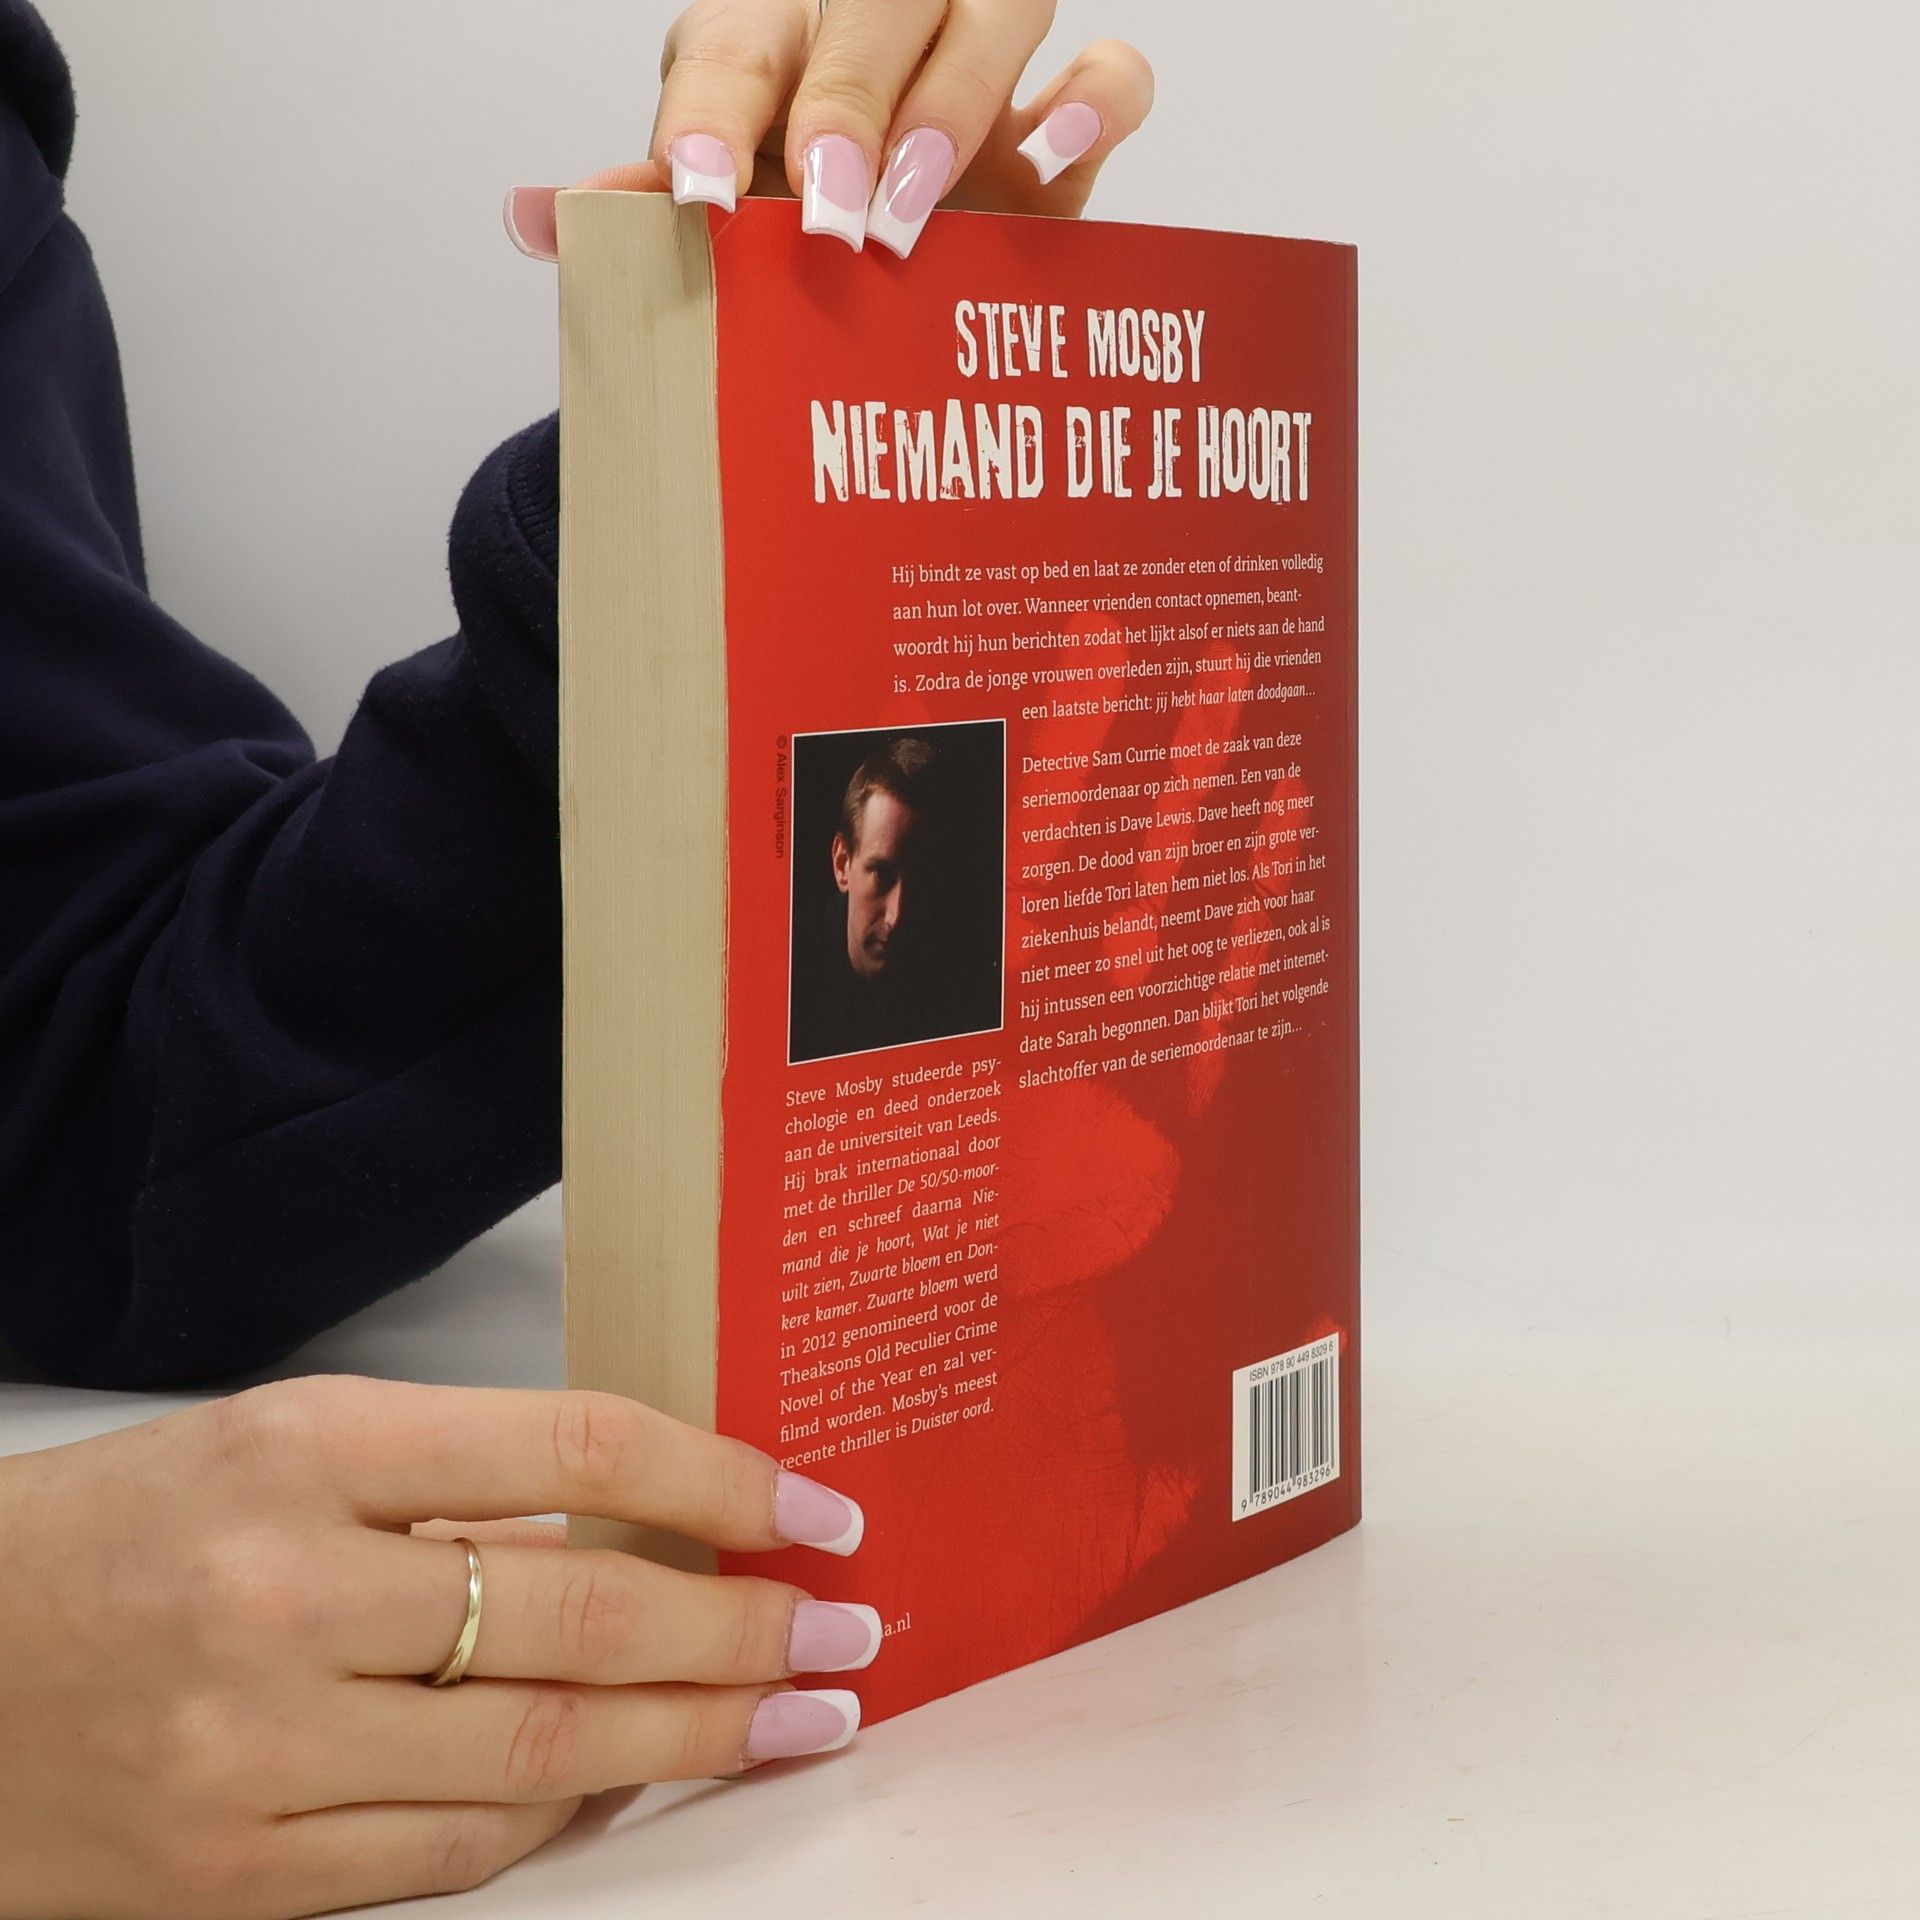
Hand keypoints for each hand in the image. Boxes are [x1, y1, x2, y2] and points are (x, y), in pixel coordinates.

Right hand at [0, 1375, 876, 1919]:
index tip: (814, 1508)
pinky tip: (643, 1789)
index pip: (576, 1444)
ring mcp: (261, 1750)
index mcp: (304, 1450)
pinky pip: (455, 1856)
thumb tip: (641, 1528)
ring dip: (696, 1738)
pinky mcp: (237, 1877)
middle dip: (743, 1627)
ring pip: (542, 1753)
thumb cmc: (113, 1537)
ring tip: (798, 1717)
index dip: (722, 1478)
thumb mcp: (277, 1448)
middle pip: (582, 1611)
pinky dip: (570, 1825)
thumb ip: (450, 1484)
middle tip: (846, 1630)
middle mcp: (288, 1596)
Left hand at [506, 0, 1153, 259]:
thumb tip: (533, 216)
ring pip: (996, 9)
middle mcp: (875, 34)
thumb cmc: (789, 229)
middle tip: (824, 211)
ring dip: (953, 106)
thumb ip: (637, 215)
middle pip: (873, 8)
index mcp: (767, 48)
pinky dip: (1094, 103)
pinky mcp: (1061, 125)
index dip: (710, 114)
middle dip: (846, 104)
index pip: (732, 48)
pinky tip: (1052, 157)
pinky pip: (1111, 74)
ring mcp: (979, 66)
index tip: (692, 197)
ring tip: (911, 211)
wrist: (880, 265)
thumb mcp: (717, 224)